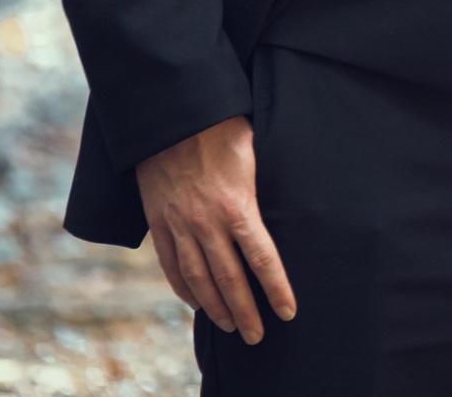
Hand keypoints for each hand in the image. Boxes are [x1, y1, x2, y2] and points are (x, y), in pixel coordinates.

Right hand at [137, 116, 295, 343]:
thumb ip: (268, 182)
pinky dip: (183, 287)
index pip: (262, 259)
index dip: (276, 289)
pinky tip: (194, 302)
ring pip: (198, 278)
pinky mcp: (159, 221)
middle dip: (246, 311)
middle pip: (230, 279)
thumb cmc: (222, 127)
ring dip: (215, 307)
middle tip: (257, 336)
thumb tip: (292, 196)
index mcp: (237, 206)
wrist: (172, 116)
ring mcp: (180, 225)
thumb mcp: (256, 151)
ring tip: (230, 326)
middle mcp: (207, 223)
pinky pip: (170, 264)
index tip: (288, 312)